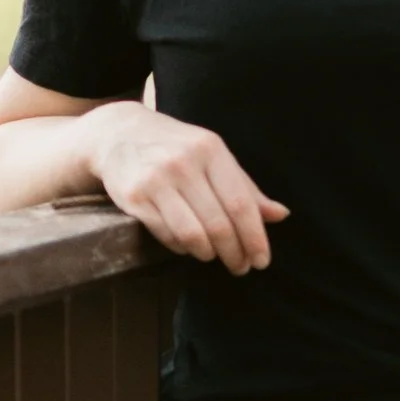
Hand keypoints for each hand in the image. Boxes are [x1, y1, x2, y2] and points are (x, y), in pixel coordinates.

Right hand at [93, 103, 288, 272]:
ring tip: (213, 256)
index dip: (254, 238)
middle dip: (234, 253)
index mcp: (211, 150)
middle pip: (219, 223)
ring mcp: (156, 180)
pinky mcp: (134, 197)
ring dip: (208, 254)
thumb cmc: (176, 148)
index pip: (241, 204)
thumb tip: (280, 215)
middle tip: (240, 267)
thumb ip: (245, 187)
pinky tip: (189, 247)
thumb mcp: (213, 157)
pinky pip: (167, 235)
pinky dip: (183, 248)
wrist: (118, 134)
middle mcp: (184, 163)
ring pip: (193, 234)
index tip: (261, 260)